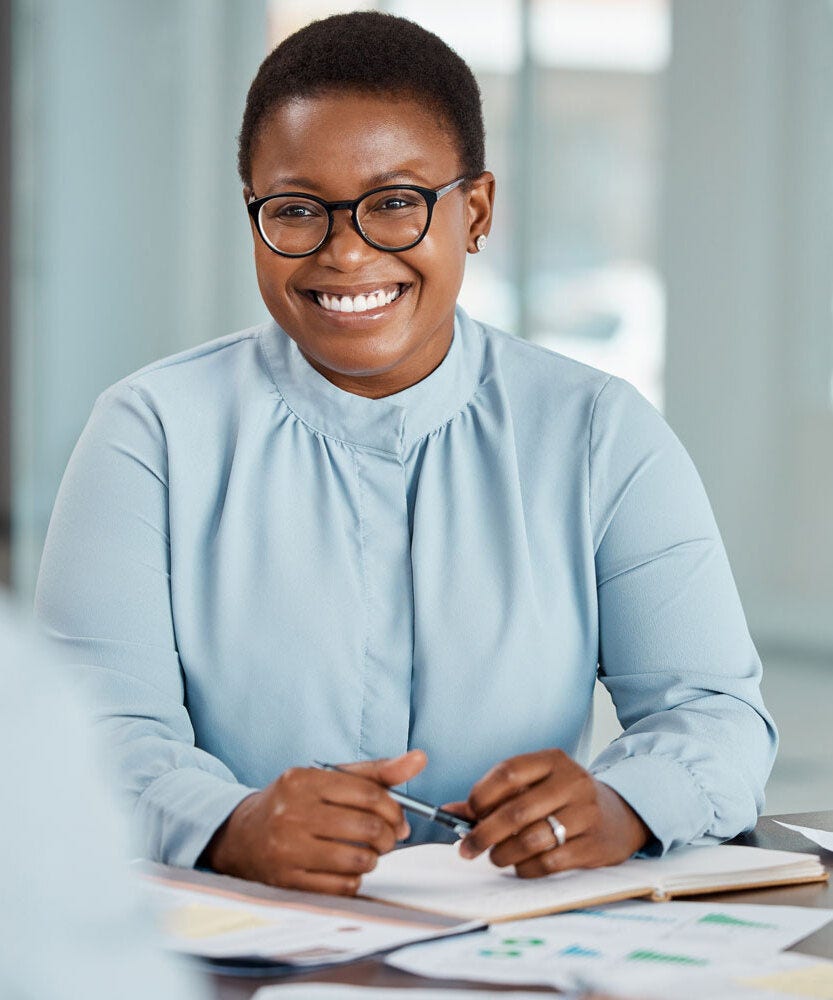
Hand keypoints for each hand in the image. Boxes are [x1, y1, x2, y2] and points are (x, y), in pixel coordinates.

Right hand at [200, 749, 426, 894]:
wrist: (241, 835)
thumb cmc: (295, 803)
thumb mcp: (328, 778)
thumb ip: (375, 772)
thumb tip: (419, 759)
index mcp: (303, 780)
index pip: (369, 794)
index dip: (395, 810)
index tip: (400, 820)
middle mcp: (292, 813)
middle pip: (368, 829)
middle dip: (389, 837)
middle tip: (389, 839)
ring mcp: (287, 849)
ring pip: (358, 861)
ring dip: (373, 860)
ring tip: (368, 853)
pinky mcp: (286, 881)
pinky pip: (341, 887)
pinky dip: (354, 880)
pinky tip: (348, 869)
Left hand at [445, 749, 649, 877]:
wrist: (621, 815)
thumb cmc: (564, 799)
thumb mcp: (536, 786)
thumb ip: (494, 797)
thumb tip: (447, 812)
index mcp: (552, 760)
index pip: (508, 772)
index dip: (481, 795)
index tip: (467, 814)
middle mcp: (572, 782)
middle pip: (516, 810)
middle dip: (484, 833)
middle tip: (467, 849)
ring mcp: (586, 813)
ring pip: (531, 839)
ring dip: (504, 853)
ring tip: (495, 857)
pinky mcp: (595, 845)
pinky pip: (550, 862)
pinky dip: (527, 868)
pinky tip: (520, 866)